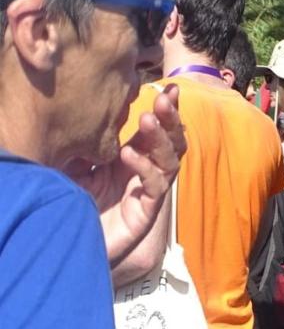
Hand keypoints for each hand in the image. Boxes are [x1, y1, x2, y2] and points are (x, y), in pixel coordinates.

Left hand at [74, 85, 186, 261]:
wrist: (68, 240)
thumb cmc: (70, 202)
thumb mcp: (76, 164)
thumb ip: (91, 143)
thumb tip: (99, 114)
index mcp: (132, 159)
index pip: (156, 132)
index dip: (166, 111)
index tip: (169, 88)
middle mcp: (144, 173)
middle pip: (171, 143)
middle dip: (171, 119)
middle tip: (165, 99)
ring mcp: (147, 193)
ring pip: (169, 162)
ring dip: (162, 139)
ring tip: (148, 120)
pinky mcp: (145, 213)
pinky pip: (155, 187)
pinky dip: (144, 168)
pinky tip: (129, 156)